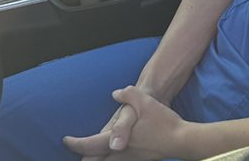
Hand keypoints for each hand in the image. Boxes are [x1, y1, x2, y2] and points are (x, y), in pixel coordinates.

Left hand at [64, 86, 189, 160]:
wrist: (182, 140)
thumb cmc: (162, 121)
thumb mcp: (144, 101)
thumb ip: (128, 94)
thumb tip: (116, 93)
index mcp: (117, 141)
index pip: (89, 145)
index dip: (75, 143)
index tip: (66, 140)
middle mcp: (121, 154)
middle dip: (83, 157)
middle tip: (75, 150)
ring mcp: (130, 159)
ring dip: (96, 159)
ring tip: (89, 154)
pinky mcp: (139, 160)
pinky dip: (109, 159)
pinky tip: (111, 154)